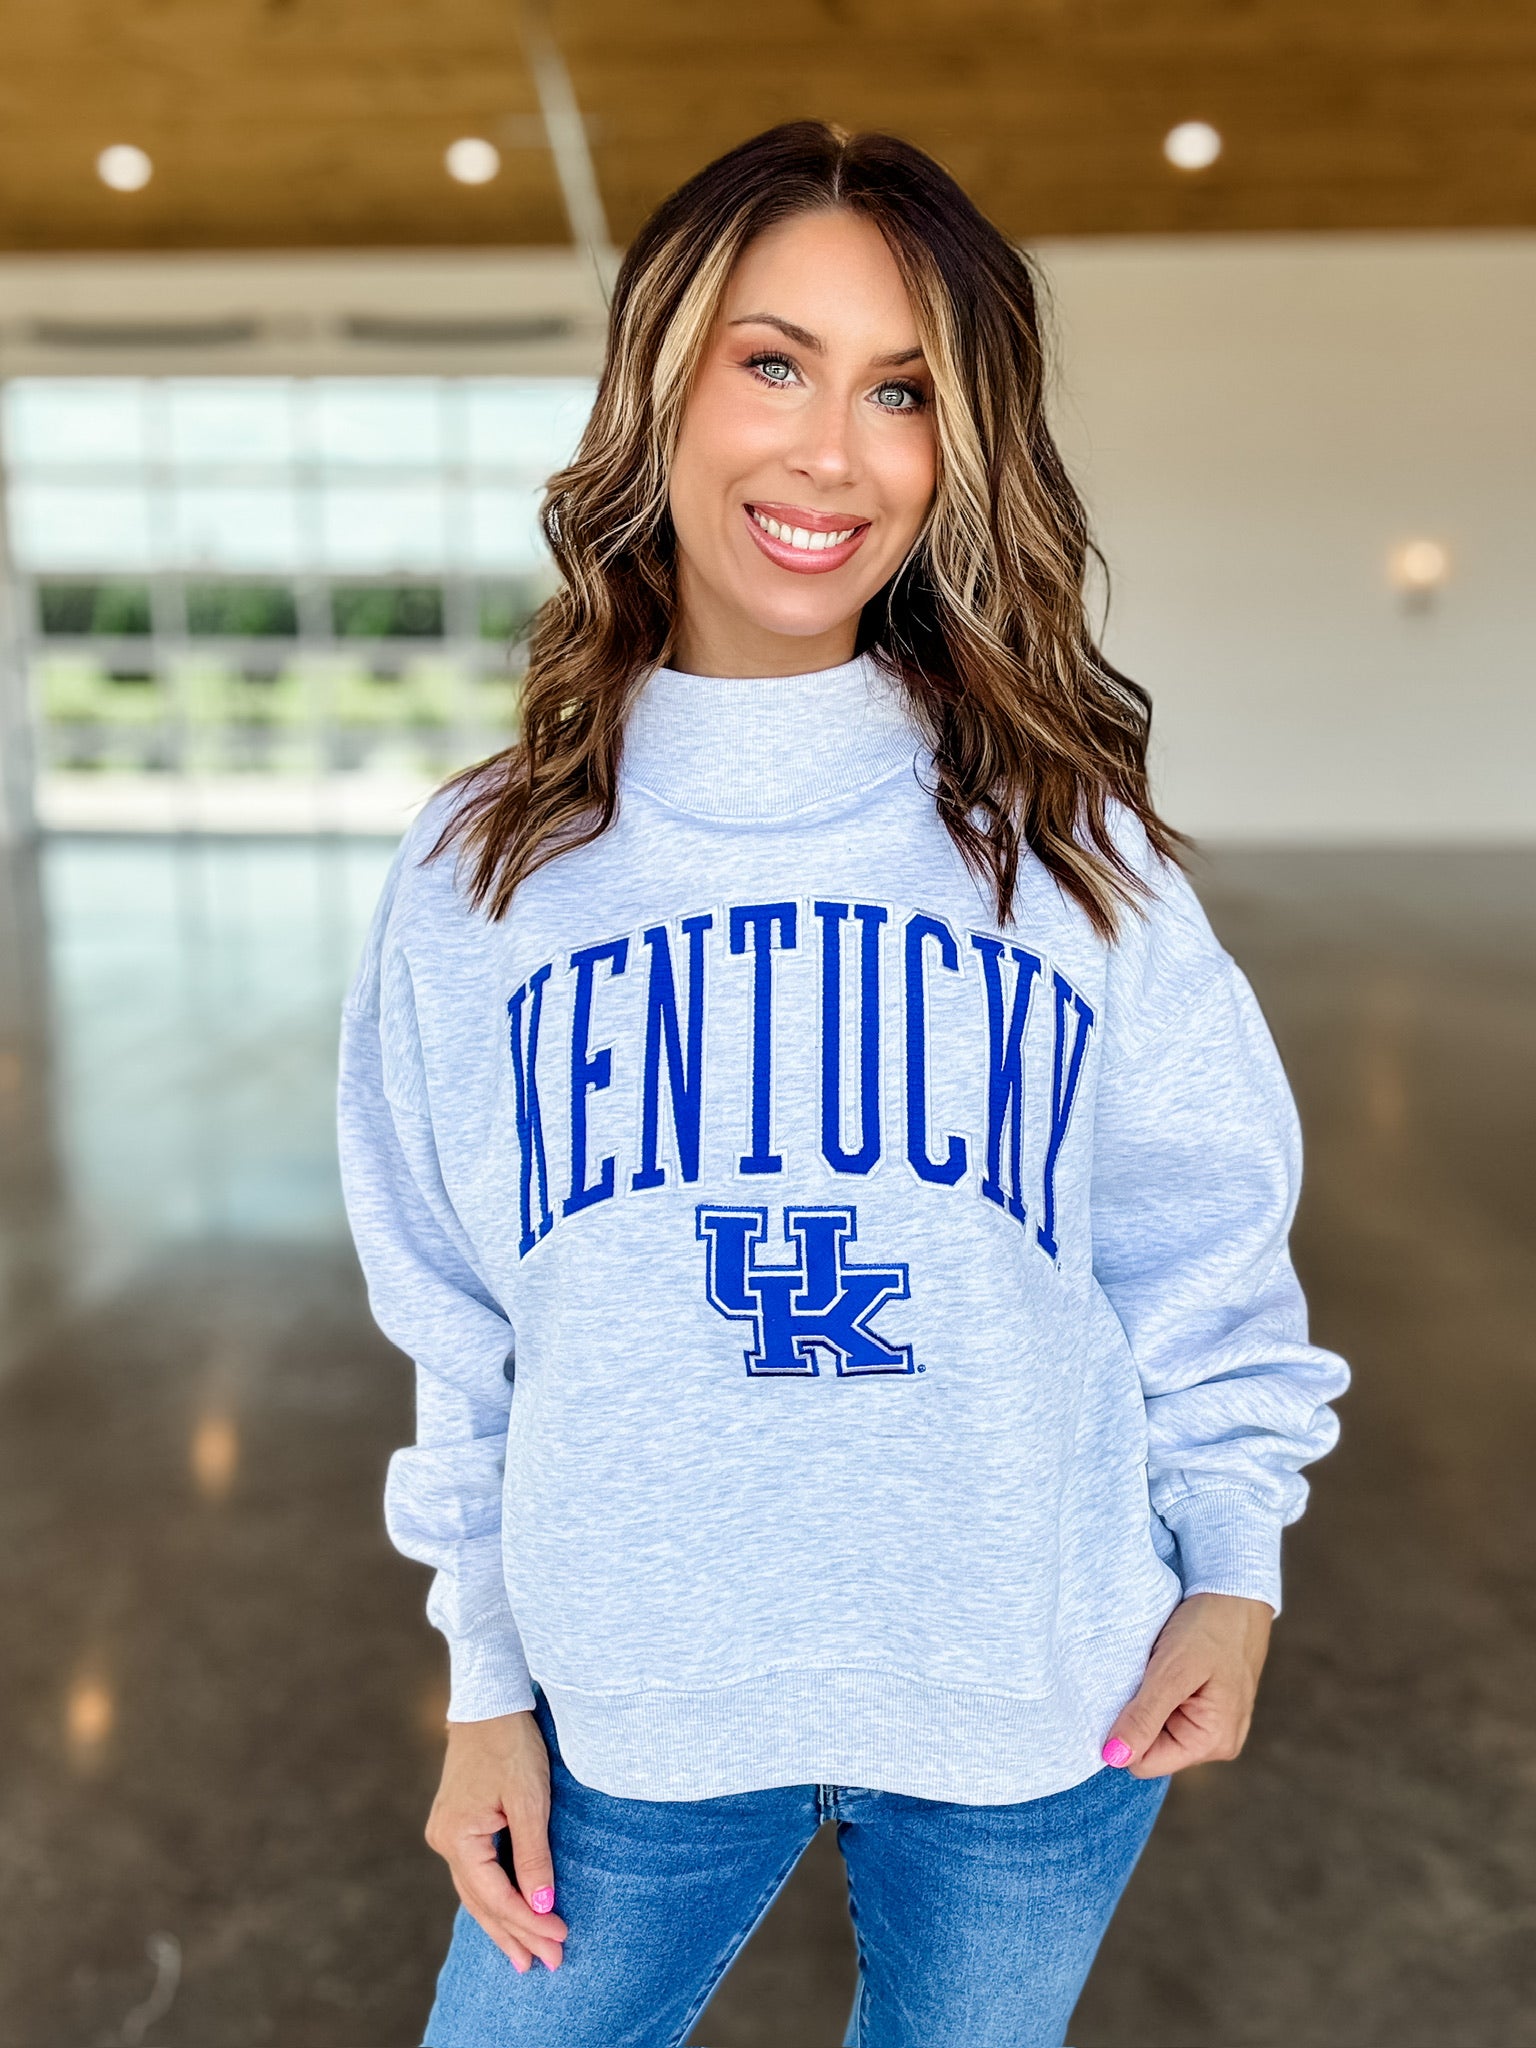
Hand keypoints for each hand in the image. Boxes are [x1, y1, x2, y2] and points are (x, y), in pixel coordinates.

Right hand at [425, 1710, 569, 1972]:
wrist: (489, 1701)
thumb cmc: (511, 1743)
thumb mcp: (530, 1799)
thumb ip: (534, 1856)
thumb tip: (542, 1906)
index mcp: (457, 1836)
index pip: (497, 1896)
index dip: (529, 1922)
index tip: (560, 1940)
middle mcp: (444, 1840)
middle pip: (483, 1902)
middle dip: (515, 1935)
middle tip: (546, 1966)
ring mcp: (447, 1833)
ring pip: (477, 1892)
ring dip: (504, 1923)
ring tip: (525, 1959)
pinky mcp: (457, 1825)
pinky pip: (476, 1875)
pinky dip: (495, 1898)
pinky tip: (508, 1917)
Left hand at [1102, 1591, 1273, 1777]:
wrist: (1235, 1593)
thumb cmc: (1210, 1628)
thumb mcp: (1171, 1671)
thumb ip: (1143, 1718)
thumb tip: (1113, 1758)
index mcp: (1212, 1742)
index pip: (1144, 1762)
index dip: (1125, 1733)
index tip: (1124, 1693)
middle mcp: (1217, 1743)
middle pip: (1152, 1748)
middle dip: (1139, 1715)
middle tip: (1145, 1675)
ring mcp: (1214, 1726)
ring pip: (1158, 1729)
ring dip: (1148, 1700)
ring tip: (1157, 1668)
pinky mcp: (1208, 1707)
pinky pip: (1169, 1712)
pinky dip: (1159, 1691)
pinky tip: (1165, 1667)